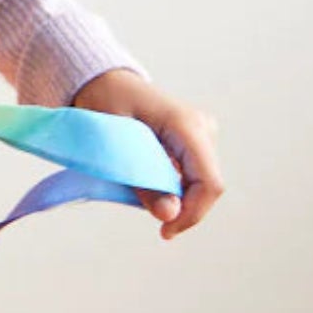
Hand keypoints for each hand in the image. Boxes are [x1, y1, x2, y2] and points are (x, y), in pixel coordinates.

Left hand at [67, 67, 223, 241]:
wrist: (103, 81)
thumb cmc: (104, 103)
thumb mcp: (115, 143)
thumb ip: (142, 180)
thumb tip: (170, 215)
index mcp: (186, 125)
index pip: (209, 182)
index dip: (193, 213)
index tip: (166, 231)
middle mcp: (201, 128)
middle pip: (206, 186)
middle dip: (182, 208)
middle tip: (148, 215)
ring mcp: (200, 134)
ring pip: (198, 183)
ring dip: (174, 197)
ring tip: (141, 191)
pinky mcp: (193, 142)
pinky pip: (189, 174)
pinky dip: (170, 186)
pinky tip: (147, 181)